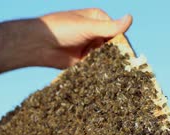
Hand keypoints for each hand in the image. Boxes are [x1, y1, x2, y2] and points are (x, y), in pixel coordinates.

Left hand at [0, 8, 131, 72]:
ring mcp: (88, 47)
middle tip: (126, 71)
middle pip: (112, 46)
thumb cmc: (60, 29)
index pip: (118, 32)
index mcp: (98, 19)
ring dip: (108, 66)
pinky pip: (95, 67)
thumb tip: (131, 18)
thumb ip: (109, 27)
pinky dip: (99, 72)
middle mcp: (95, 32)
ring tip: (117, 77)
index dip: (124, 44)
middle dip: (117, 57)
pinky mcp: (82, 61)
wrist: (38, 44)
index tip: (130, 57)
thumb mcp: (87, 26)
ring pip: (104, 58)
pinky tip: (105, 80)